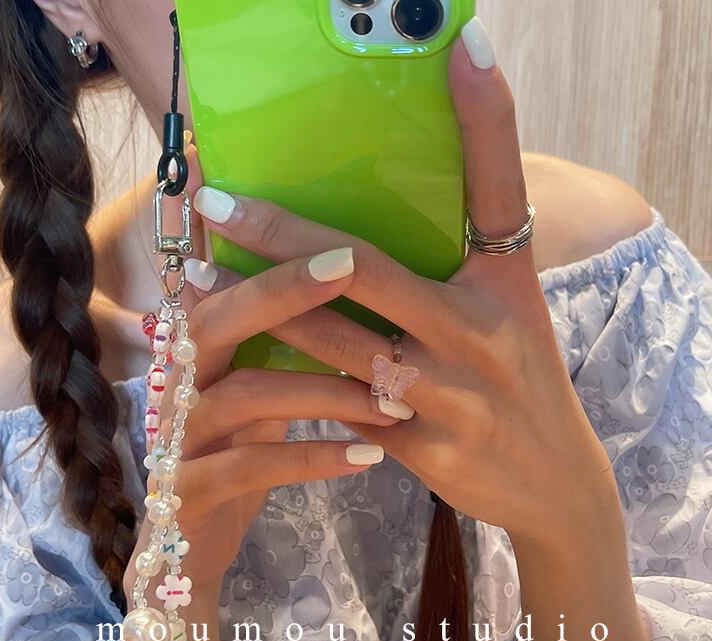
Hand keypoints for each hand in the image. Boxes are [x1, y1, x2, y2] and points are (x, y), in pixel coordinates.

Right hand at [123, 248, 405, 600]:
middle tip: (350, 271)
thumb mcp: (253, 398)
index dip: (267, 255)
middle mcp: (175, 386)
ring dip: (326, 390)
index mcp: (194, 356)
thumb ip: (275, 351)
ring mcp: (175, 439)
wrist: (187, 552)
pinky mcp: (185, 492)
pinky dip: (313, 457)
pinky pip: (251, 466)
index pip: (222, 286)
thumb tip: (343, 297)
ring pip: (245, 395)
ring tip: (394, 404)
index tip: (334, 235)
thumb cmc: (234, 459)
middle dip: (283, 291)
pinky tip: (367, 458)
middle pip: (217, 322)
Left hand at [185, 39, 621, 543]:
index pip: (500, 188)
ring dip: (263, 310)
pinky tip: (236, 367)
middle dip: (283, 232)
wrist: (554, 482)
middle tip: (217, 201)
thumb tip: (377, 228)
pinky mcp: (425, 449)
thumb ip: (455, 268)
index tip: (461, 45)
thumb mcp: (507, 314)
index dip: (487, 116)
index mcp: (507, 284)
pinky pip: (341, 409)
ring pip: (337, 343)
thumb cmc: (521, 383)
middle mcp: (482, 331)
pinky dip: (291, 386)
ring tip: (198, 279)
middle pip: (368, 267)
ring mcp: (452, 395)